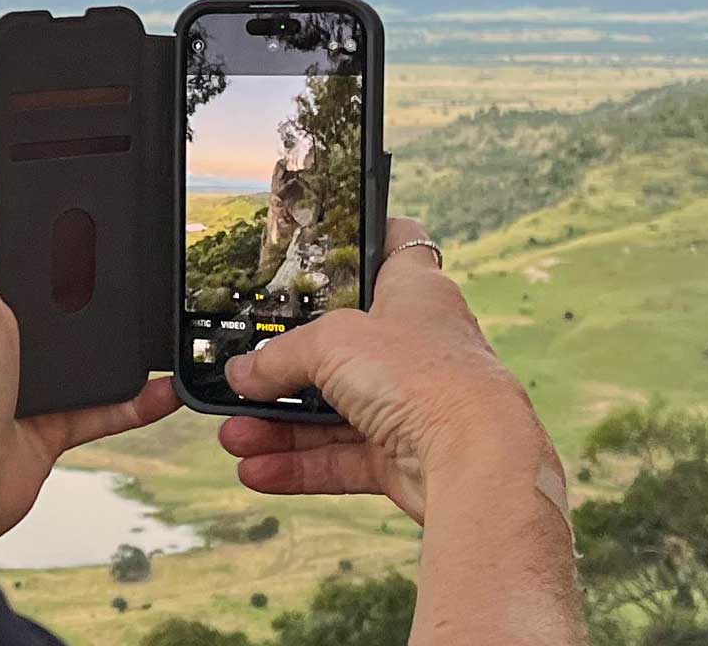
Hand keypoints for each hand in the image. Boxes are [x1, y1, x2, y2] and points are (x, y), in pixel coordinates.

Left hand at [0, 161, 182, 568]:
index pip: (32, 251)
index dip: (61, 229)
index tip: (99, 205)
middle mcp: (15, 336)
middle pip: (75, 299)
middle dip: (110, 284)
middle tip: (151, 261)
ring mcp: (40, 380)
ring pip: (101, 351)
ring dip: (135, 343)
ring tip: (171, 319)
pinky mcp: (62, 420)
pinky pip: (116, 404)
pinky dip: (145, 398)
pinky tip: (172, 384)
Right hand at [217, 218, 557, 522]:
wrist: (474, 458)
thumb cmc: (423, 374)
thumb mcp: (333, 342)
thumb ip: (281, 356)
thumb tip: (243, 374)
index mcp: (415, 292)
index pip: (394, 247)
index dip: (363, 237)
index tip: (323, 242)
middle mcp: (417, 344)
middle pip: (344, 346)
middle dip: (287, 366)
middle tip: (243, 377)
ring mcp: (413, 402)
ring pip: (336, 410)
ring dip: (281, 425)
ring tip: (233, 436)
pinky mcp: (406, 455)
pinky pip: (343, 457)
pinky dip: (301, 465)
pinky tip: (257, 469)